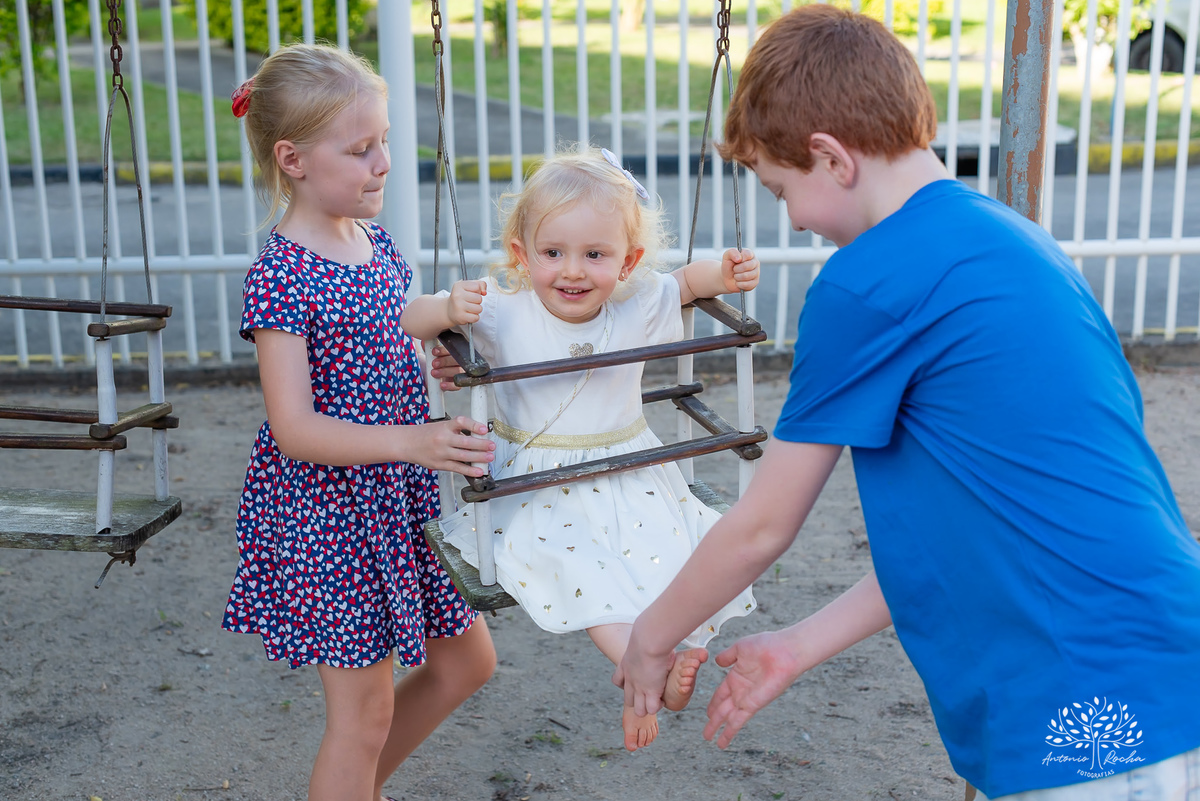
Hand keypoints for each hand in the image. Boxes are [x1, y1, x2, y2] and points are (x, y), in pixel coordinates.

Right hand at [407, 415, 493, 476]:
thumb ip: (457, 430)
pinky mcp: (440, 464)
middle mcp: (443, 439)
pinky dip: (469, 470)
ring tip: (490, 457)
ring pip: (463, 456)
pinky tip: (479, 471)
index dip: (474, 425)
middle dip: (481, 444)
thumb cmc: (426, 434)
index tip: (484, 429)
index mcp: (444, 426)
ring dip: (479, 457)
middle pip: (465, 442)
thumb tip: (478, 436)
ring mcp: (441, 453)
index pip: (461, 422)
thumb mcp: (441, 426)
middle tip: (492, 446)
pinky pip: (457, 468)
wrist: (407, 443)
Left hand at [427, 344, 464, 391]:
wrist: (428, 378)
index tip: (434, 352)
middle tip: (434, 363)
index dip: (443, 350)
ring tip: (434, 373)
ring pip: (457, 372)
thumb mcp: (429, 355)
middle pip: (456, 360)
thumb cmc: (431, 364)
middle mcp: (458, 362)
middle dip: (444, 361)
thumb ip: (428, 348)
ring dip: (445, 372)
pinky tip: (441, 384)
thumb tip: (424, 341)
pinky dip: (449, 385)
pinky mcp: (457, 385)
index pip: (451, 349)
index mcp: (452, 353)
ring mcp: (459, 374)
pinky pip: (457, 386)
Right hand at [447, 279, 486, 327]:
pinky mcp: (461, 317)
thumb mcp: (468, 287)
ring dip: (476, 310)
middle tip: (469, 302)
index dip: (477, 291)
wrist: (449, 310)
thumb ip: (480, 284)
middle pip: (479, 298)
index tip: (470, 293)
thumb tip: (484, 292)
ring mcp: (458, 307)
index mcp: (458, 286)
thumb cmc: (462, 297)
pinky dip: (474, 317)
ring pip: (479, 308)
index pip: (477, 286)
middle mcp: (457, 295)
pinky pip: (476, 317)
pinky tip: (468, 315)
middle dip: (477, 301)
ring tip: (469, 308)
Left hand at [612, 631, 675, 717]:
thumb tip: (657, 630)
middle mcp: (630, 680)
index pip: (617, 681)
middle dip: (639, 700)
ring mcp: (639, 688)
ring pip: (639, 710)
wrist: (649, 640)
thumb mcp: (645, 638)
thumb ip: (648, 639)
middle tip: (651, 691)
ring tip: (658, 698)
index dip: (625, 683)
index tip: (637, 678)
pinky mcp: (651, 691)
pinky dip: (657, 706)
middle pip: (628, 700)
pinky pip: (651, 709)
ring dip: (648, 707)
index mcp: (626, 666)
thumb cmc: (650, 634)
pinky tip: (663, 697)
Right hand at [703, 629, 807, 747]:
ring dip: (719, 729)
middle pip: (723, 709)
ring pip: (729, 717)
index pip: (721, 694)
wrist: (784, 651)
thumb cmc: (766, 645)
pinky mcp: (753, 705)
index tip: (707, 713)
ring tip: (710, 740)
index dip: (713, 703)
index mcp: (736, 677)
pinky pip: (738, 720)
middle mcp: (741, 690)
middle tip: (706, 732)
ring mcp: (747, 698)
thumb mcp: (740, 648)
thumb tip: (717, 661)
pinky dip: (730, 731)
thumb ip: (728, 656)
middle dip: (714, 720)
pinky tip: (723, 741)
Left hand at [721, 248, 759, 293]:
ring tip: (736, 276)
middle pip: (747, 266)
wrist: (726, 278)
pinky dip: (739, 284)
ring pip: (746, 276)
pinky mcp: (755, 282)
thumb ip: (732, 252)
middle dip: (736, 269)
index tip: (735, 261)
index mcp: (750, 254)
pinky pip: (747, 285)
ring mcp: (757, 273)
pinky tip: (738, 282)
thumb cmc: (728, 265)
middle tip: (734, 269)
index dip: (739, 259)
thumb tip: (739, 259)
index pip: (747, 255)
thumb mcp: (727, 256)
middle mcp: (755, 262)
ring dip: (737, 277)